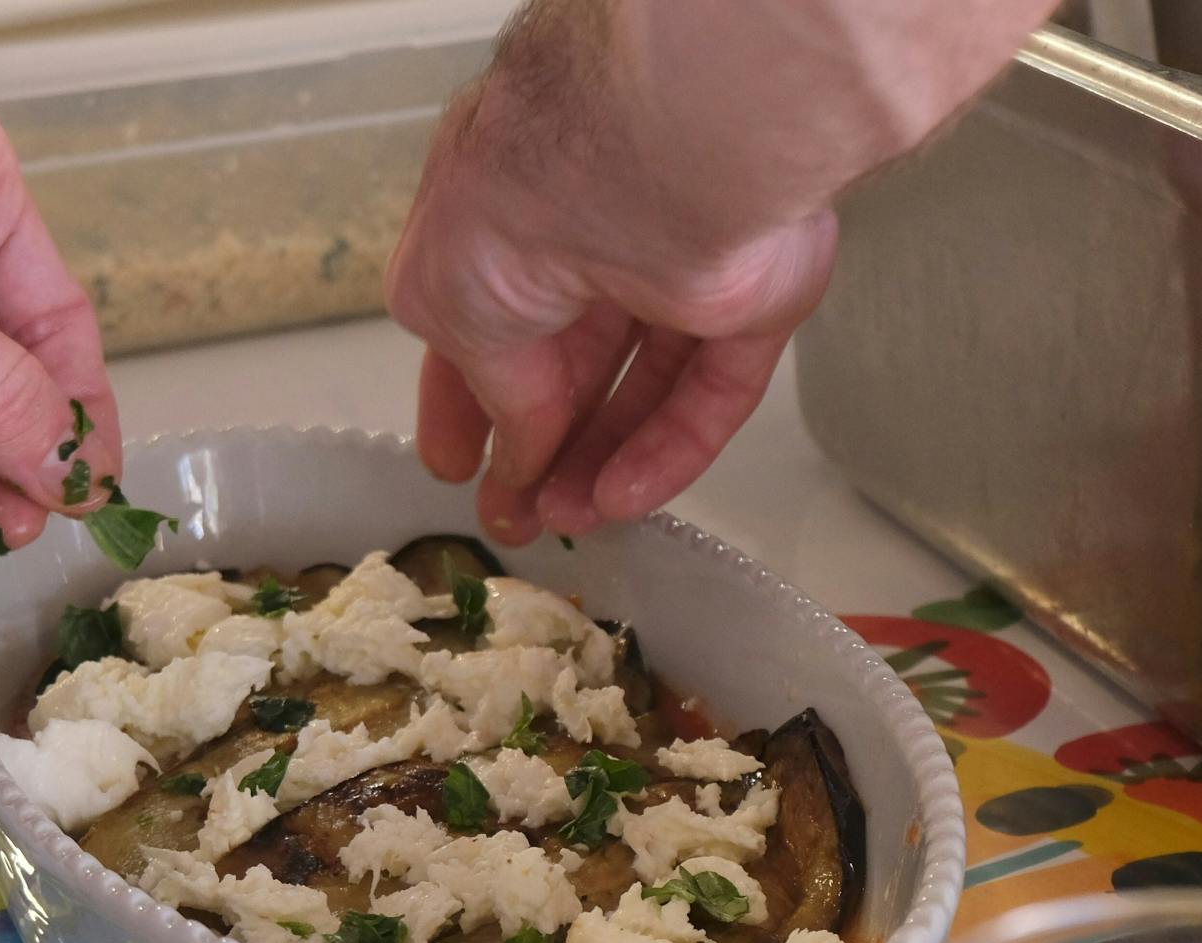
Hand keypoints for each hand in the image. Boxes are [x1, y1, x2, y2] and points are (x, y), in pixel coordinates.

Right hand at [385, 81, 837, 545]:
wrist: (643, 162)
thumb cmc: (522, 197)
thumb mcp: (449, 305)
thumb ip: (484, 387)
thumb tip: (514, 449)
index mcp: (515, 206)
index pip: (491, 317)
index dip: (470, 398)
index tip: (455, 465)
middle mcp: (599, 230)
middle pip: (575, 361)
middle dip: (539, 447)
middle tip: (513, 517)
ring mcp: (682, 263)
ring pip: (646, 386)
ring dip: (600, 459)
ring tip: (564, 521)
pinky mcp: (752, 300)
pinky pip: (714, 391)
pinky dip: (671, 451)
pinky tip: (624, 499)